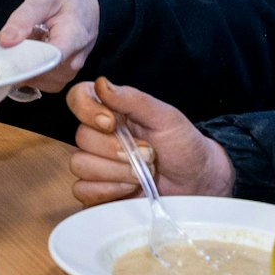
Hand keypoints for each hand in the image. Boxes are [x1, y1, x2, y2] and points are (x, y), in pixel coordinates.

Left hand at [0, 0, 100, 93]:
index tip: (5, 54)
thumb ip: (23, 18)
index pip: (45, 61)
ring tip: (24, 43)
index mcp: (72, 38)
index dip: (21, 61)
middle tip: (8, 41)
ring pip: (37, 80)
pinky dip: (30, 69)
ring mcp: (70, 72)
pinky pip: (41, 82)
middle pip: (38, 73)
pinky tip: (31, 53)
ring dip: (23, 65)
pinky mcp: (64, 77)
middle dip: (17, 60)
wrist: (89, 5)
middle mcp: (74, 61)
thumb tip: (4, 41)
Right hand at [67, 77, 232, 205]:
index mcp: (111, 110)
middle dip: (117, 150)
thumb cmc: (183, 145)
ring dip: (115, 172)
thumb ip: (133, 100)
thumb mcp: (165, 117)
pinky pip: (83, 190)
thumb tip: (101, 83)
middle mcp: (99, 135)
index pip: (77, 98)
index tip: (111, 123)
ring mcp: (96, 163)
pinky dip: (108, 190)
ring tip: (142, 174)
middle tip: (147, 153)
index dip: (87, 111)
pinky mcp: (98, 191)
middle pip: (81, 137)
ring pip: (81, 165)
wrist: (197, 182)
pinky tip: (129, 188)